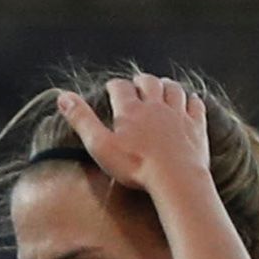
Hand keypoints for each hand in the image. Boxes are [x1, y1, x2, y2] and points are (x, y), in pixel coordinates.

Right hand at [59, 73, 213, 203]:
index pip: (120, 87)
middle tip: (137, 83)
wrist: (175, 178)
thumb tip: (62, 96)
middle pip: (149, 82)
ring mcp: (178, 114)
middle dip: (142, 80)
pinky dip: (191, 100)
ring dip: (167, 85)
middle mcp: (155, 105)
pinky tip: (189, 101)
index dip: (115, 86)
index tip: (112, 88)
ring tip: (162, 86)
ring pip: (174, 89)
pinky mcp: (196, 127)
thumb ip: (82, 120)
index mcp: (131, 109)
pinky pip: (196, 105)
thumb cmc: (136, 166)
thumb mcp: (100, 145)